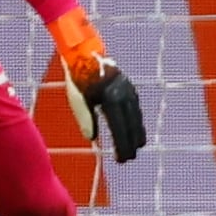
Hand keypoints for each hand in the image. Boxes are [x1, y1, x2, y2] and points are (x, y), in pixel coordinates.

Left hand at [49, 9, 143, 161]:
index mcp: (110, 99)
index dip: (121, 147)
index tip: (121, 161)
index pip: (119, 129)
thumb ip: (85, 120)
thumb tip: (92, 139)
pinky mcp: (130, 88)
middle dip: (131, 145)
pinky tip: (134, 131)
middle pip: (132, 126)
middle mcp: (124, 95)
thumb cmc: (79, 79)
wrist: (87, 54)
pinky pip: (136, 110)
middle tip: (128, 159)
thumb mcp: (78, 100)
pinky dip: (136, 122)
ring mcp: (129, 90)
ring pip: (137, 118)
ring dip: (136, 135)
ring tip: (135, 148)